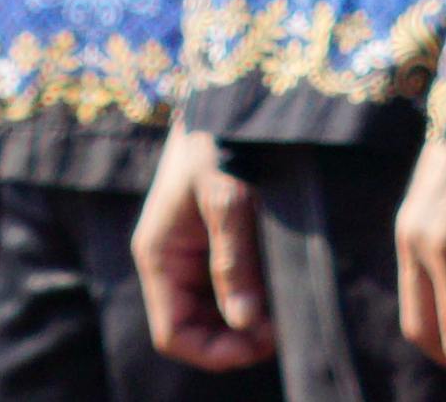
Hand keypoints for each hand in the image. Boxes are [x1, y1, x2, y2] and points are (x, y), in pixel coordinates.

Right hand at [133, 126, 278, 373]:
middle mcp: (171, 258)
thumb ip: (234, 260)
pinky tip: (279, 289)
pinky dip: (252, 295)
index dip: (214, 350)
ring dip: (245, 318)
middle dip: (234, 338)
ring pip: (213, 309)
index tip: (260, 345)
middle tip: (282, 330)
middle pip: (194, 326)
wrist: (231, 94)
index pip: (173, 333)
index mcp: (160, 254)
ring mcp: (192, 249)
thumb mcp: (228, 198)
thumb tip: (244, 322)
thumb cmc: (221, 138)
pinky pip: (228, 282)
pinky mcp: (214, 237)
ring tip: (284, 311)